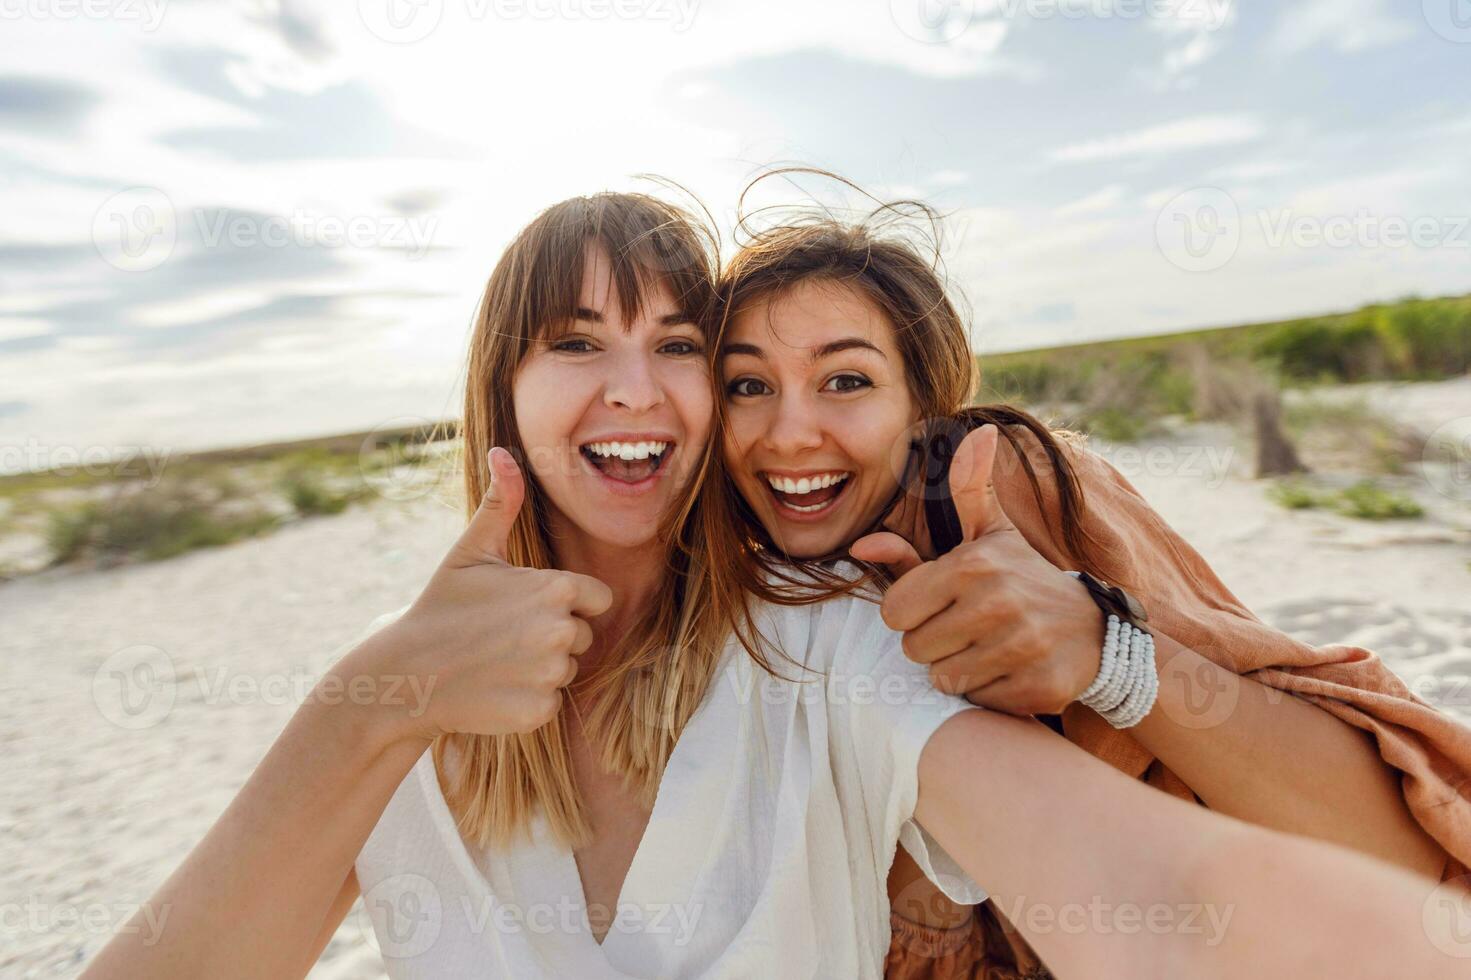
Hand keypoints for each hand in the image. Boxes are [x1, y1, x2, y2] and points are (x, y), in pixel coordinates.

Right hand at [353, 447, 612, 741]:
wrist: (405, 675)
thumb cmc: (441, 606)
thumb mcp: (470, 550)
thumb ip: (501, 502)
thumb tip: (503, 451)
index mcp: (556, 588)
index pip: (595, 598)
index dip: (565, 603)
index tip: (525, 606)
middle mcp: (561, 630)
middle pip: (582, 636)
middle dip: (551, 636)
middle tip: (502, 636)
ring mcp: (551, 674)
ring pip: (567, 669)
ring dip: (540, 668)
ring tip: (495, 661)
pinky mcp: (539, 711)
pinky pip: (551, 702)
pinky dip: (528, 700)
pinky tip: (494, 689)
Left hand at [850, 425, 1104, 715]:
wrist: (1093, 627)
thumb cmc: (1019, 580)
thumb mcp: (978, 546)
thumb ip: (912, 547)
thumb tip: (861, 543)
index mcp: (972, 564)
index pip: (893, 611)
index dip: (911, 613)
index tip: (939, 606)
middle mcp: (997, 602)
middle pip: (913, 649)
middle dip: (933, 643)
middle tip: (967, 629)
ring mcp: (1021, 646)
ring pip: (942, 679)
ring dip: (958, 670)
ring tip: (988, 649)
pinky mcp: (1039, 686)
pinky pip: (977, 701)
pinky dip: (988, 691)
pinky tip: (1010, 669)